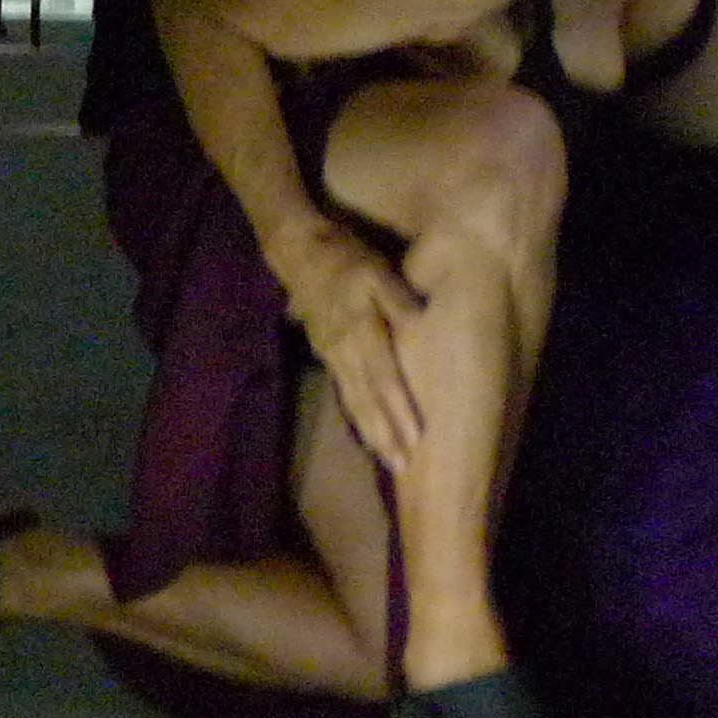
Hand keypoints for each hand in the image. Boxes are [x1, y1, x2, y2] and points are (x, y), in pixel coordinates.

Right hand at [274, 221, 425, 472]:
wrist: (299, 251)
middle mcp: (345, 350)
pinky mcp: (326, 353)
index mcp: (360, 330)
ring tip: (387, 458)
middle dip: (385, 434)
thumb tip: (418, 319)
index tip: (414, 438)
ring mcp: (332, 354)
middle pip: (367, 399)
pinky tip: (366, 430)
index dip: (398, 408)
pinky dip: (357, 414)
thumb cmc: (344, 258)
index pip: (383, 377)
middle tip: (402, 466)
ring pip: (353, 400)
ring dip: (371, 431)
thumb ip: (395, 294)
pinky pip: (344, 391)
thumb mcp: (373, 267)